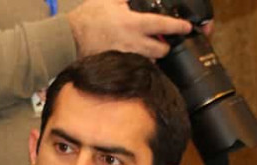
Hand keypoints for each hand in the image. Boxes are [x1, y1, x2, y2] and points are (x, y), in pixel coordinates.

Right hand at [67, 0, 192, 58]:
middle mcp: (133, 42)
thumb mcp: (110, 0)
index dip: (179, 27)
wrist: (70, 37)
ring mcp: (127, 56)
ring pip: (150, 61)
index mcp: (134, 24)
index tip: (187, 27)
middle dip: (166, 46)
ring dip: (153, 55)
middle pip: (162, 51)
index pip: (164, 26)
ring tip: (148, 48)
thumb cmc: (89, 17)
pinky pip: (136, 66)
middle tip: (164, 41)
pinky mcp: (119, 65)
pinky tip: (135, 55)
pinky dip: (139, 61)